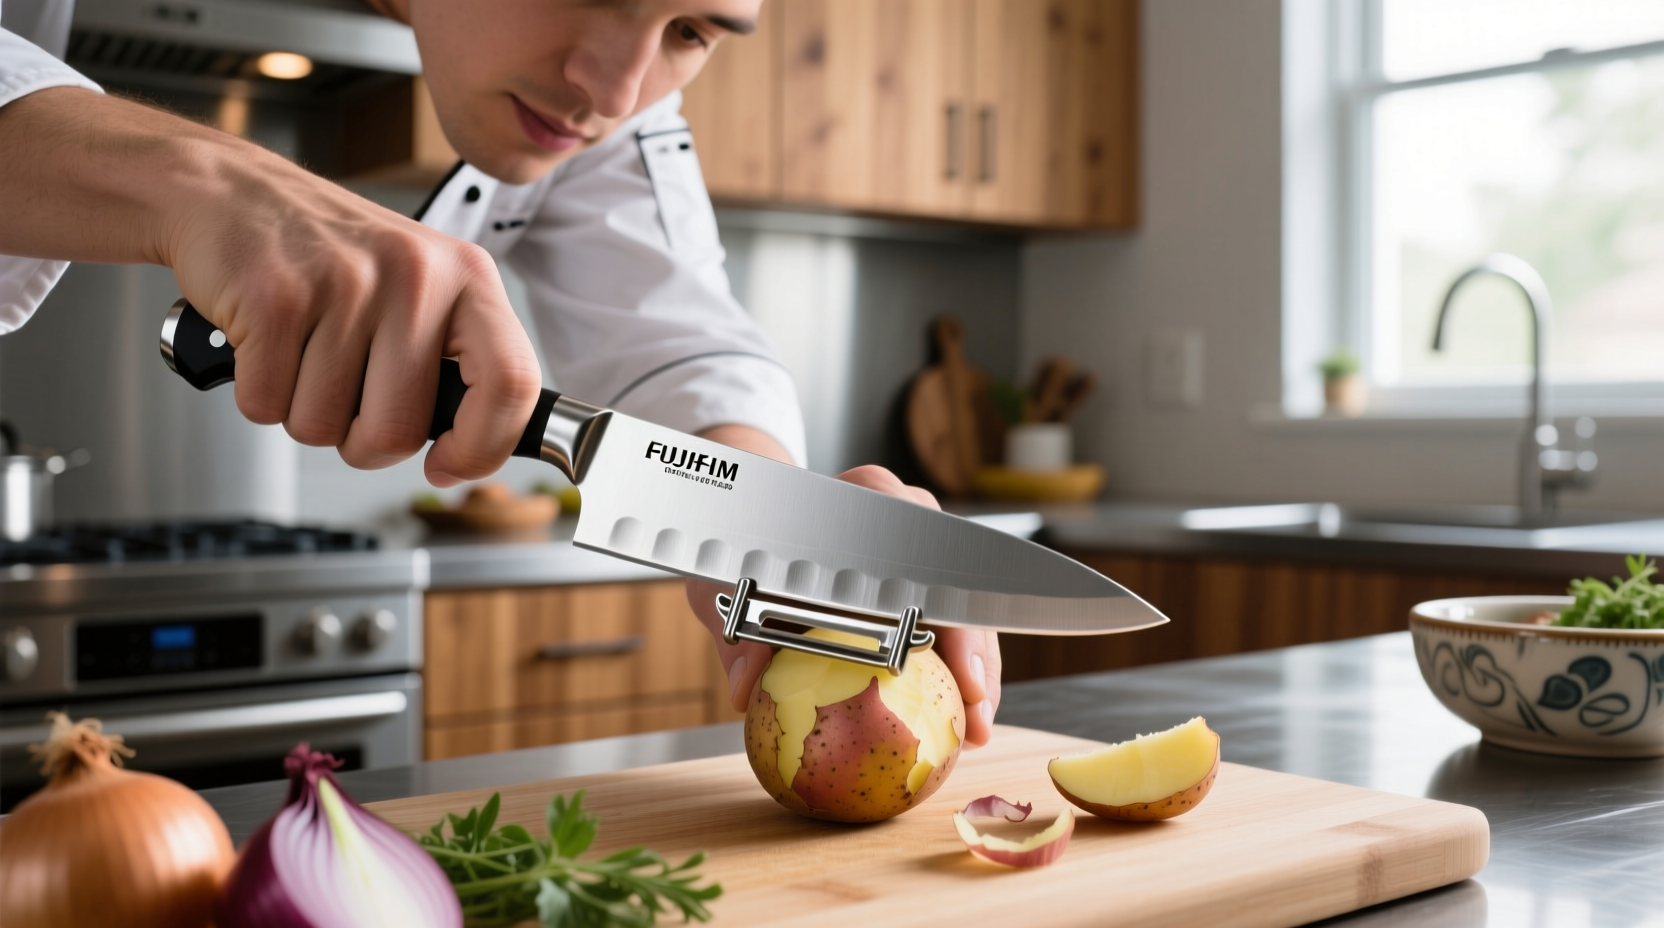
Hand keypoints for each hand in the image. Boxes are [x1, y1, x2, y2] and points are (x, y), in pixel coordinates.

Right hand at [0, 89, 539, 483]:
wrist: (228, 191)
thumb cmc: (330, 255)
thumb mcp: (421, 288)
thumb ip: (457, 362)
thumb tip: (473, 452)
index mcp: (468, 276)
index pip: (513, 382)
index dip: (483, 447)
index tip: (447, 465)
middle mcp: (416, 275)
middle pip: (398, 431)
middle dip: (362, 442)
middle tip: (346, 397)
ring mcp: (345, 284)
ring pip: (324, 427)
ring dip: (305, 412)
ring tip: (303, 352)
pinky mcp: (274, 299)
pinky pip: (267, 407)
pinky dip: (258, 394)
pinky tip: (266, 343)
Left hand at [686, 464, 1002, 747]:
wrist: (752, 517)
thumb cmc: (740, 540)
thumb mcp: (722, 579)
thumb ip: (735, 631)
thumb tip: (747, 689)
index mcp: (867, 501)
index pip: (927, 558)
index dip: (954, 620)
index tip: (963, 675)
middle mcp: (906, 516)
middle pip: (961, 589)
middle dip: (978, 659)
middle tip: (978, 718)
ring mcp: (918, 545)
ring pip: (965, 608)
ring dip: (976, 671)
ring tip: (975, 732)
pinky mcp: (916, 579)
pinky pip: (949, 622)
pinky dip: (955, 670)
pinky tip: (957, 719)